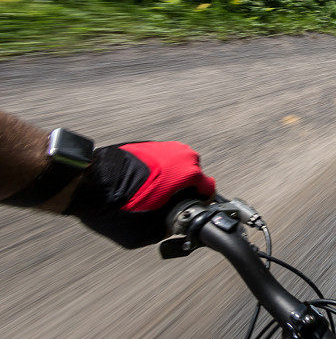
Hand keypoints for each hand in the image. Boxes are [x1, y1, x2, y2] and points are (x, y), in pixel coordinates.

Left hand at [66, 142, 214, 247]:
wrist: (85, 183)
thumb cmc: (116, 206)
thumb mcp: (145, 233)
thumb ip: (167, 229)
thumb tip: (170, 227)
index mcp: (187, 173)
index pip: (209, 188)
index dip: (201, 203)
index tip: (190, 210)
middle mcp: (180, 155)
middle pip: (193, 175)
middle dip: (184, 190)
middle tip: (168, 206)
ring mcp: (163, 146)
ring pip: (177, 166)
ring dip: (170, 180)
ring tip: (152, 196)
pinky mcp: (146, 144)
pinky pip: (161, 160)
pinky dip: (156, 172)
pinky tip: (140, 186)